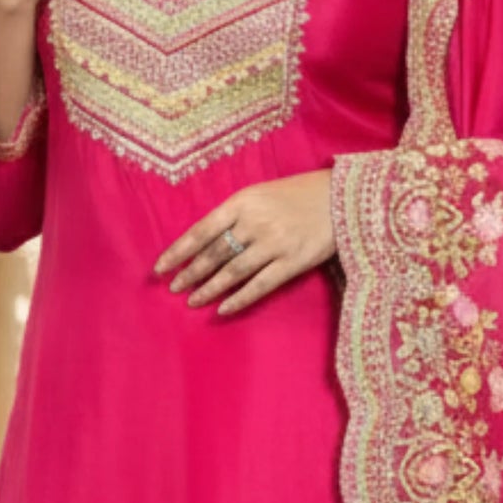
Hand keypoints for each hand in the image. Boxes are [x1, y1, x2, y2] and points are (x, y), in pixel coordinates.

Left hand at [153, 171, 335, 317]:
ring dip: (209, 288)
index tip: (160, 268)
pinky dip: (239, 299)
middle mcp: (255, 223)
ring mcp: (274, 244)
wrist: (341, 199)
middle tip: (173, 288)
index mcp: (243, 202)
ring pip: (233, 272)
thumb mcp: (261, 194)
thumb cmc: (298, 194)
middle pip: (214, 254)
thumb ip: (235, 214)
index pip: (201, 230)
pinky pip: (260, 285)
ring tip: (192, 300)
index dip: (179, 251)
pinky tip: (223, 309)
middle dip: (191, 273)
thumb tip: (207, 242)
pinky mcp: (292, 263)